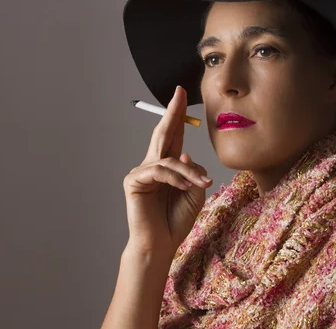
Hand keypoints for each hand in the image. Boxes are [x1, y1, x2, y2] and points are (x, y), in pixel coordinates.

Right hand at [123, 86, 211, 257]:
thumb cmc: (177, 220)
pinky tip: (186, 188)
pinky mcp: (134, 181)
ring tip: (201, 185)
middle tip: (180, 92)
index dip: (177, 115)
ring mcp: (142, 172)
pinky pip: (160, 171)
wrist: (161, 244)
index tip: (182, 94)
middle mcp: (153, 165)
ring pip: (169, 159)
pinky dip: (176, 178)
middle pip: (163, 133)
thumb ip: (193, 171)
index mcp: (168, 166)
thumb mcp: (195, 192)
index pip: (173, 135)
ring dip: (189, 172)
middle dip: (173, 112)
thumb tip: (184, 154)